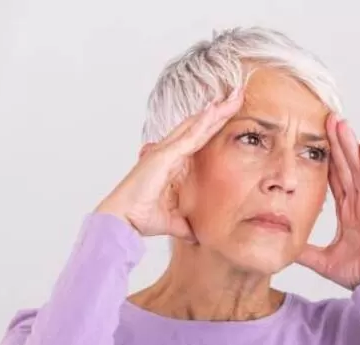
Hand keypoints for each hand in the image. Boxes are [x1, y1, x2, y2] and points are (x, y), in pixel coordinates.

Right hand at [95, 90, 243, 241]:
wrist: (122, 220)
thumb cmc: (140, 218)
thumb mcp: (174, 222)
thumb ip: (186, 224)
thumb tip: (198, 235)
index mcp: (173, 164)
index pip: (198, 140)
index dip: (214, 126)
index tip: (230, 113)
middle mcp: (169, 153)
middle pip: (198, 126)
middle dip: (218, 111)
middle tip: (237, 95)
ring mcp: (166, 152)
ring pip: (195, 126)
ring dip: (215, 111)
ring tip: (233, 96)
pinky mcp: (164, 155)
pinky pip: (188, 136)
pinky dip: (202, 123)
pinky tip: (215, 110)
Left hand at [296, 114, 359, 289]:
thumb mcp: (323, 261)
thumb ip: (305, 252)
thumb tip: (283, 247)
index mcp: (349, 212)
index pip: (335, 180)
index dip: (326, 160)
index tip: (314, 141)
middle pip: (346, 167)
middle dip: (336, 144)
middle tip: (327, 119)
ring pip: (358, 168)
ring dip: (349, 145)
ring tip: (340, 123)